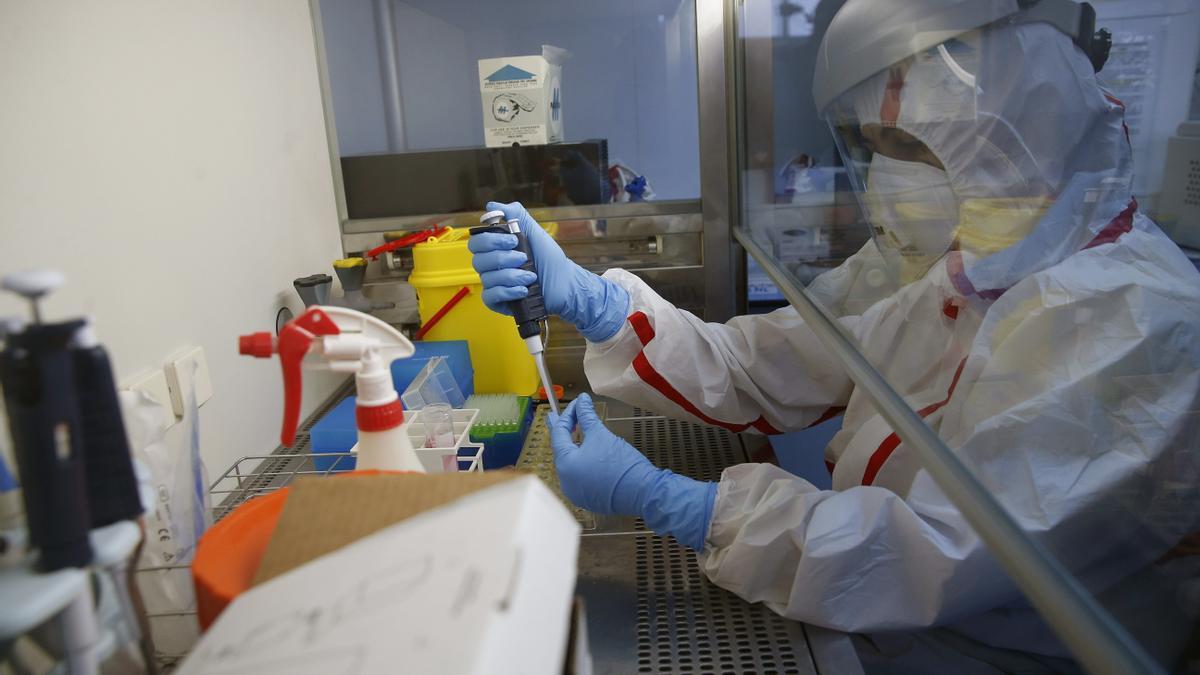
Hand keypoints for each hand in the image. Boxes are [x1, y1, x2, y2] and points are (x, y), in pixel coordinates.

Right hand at [468, 201, 629, 341]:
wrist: (565, 284)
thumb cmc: (550, 259)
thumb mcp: (535, 232)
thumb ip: (515, 215)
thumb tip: (491, 206)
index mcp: (496, 248)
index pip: (477, 242)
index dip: (491, 240)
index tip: (513, 240)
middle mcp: (492, 265)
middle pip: (478, 260)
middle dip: (503, 258)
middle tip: (524, 258)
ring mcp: (494, 284)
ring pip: (487, 278)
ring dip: (511, 276)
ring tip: (531, 276)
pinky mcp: (498, 301)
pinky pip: (490, 296)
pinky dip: (507, 292)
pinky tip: (523, 290)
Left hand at [550, 394, 717, 549]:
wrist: (643, 493)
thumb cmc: (621, 464)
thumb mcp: (601, 435)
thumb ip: (587, 416)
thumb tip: (581, 401)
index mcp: (565, 464)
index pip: (559, 434)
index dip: (567, 415)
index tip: (576, 403)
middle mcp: (565, 481)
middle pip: (561, 450)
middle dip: (564, 431)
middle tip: (557, 417)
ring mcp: (575, 492)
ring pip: (570, 464)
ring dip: (572, 447)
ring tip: (573, 434)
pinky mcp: (587, 498)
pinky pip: (579, 476)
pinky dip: (581, 462)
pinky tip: (586, 454)